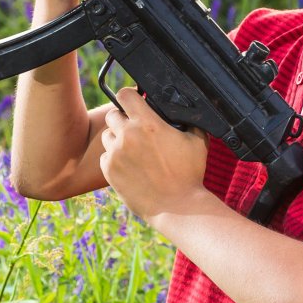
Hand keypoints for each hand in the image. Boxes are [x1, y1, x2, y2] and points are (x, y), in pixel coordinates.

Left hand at [100, 87, 209, 224]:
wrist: (178, 207)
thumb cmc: (189, 175)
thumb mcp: (197, 141)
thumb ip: (187, 121)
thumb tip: (184, 111)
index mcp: (147, 124)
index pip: (125, 95)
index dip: (129, 96)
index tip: (134, 102)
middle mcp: (127, 136)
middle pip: (112, 115)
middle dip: (123, 119)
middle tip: (135, 130)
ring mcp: (115, 154)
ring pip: (107, 136)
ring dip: (117, 139)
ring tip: (133, 150)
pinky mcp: (109, 171)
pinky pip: (105, 156)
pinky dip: (113, 159)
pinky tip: (130, 166)